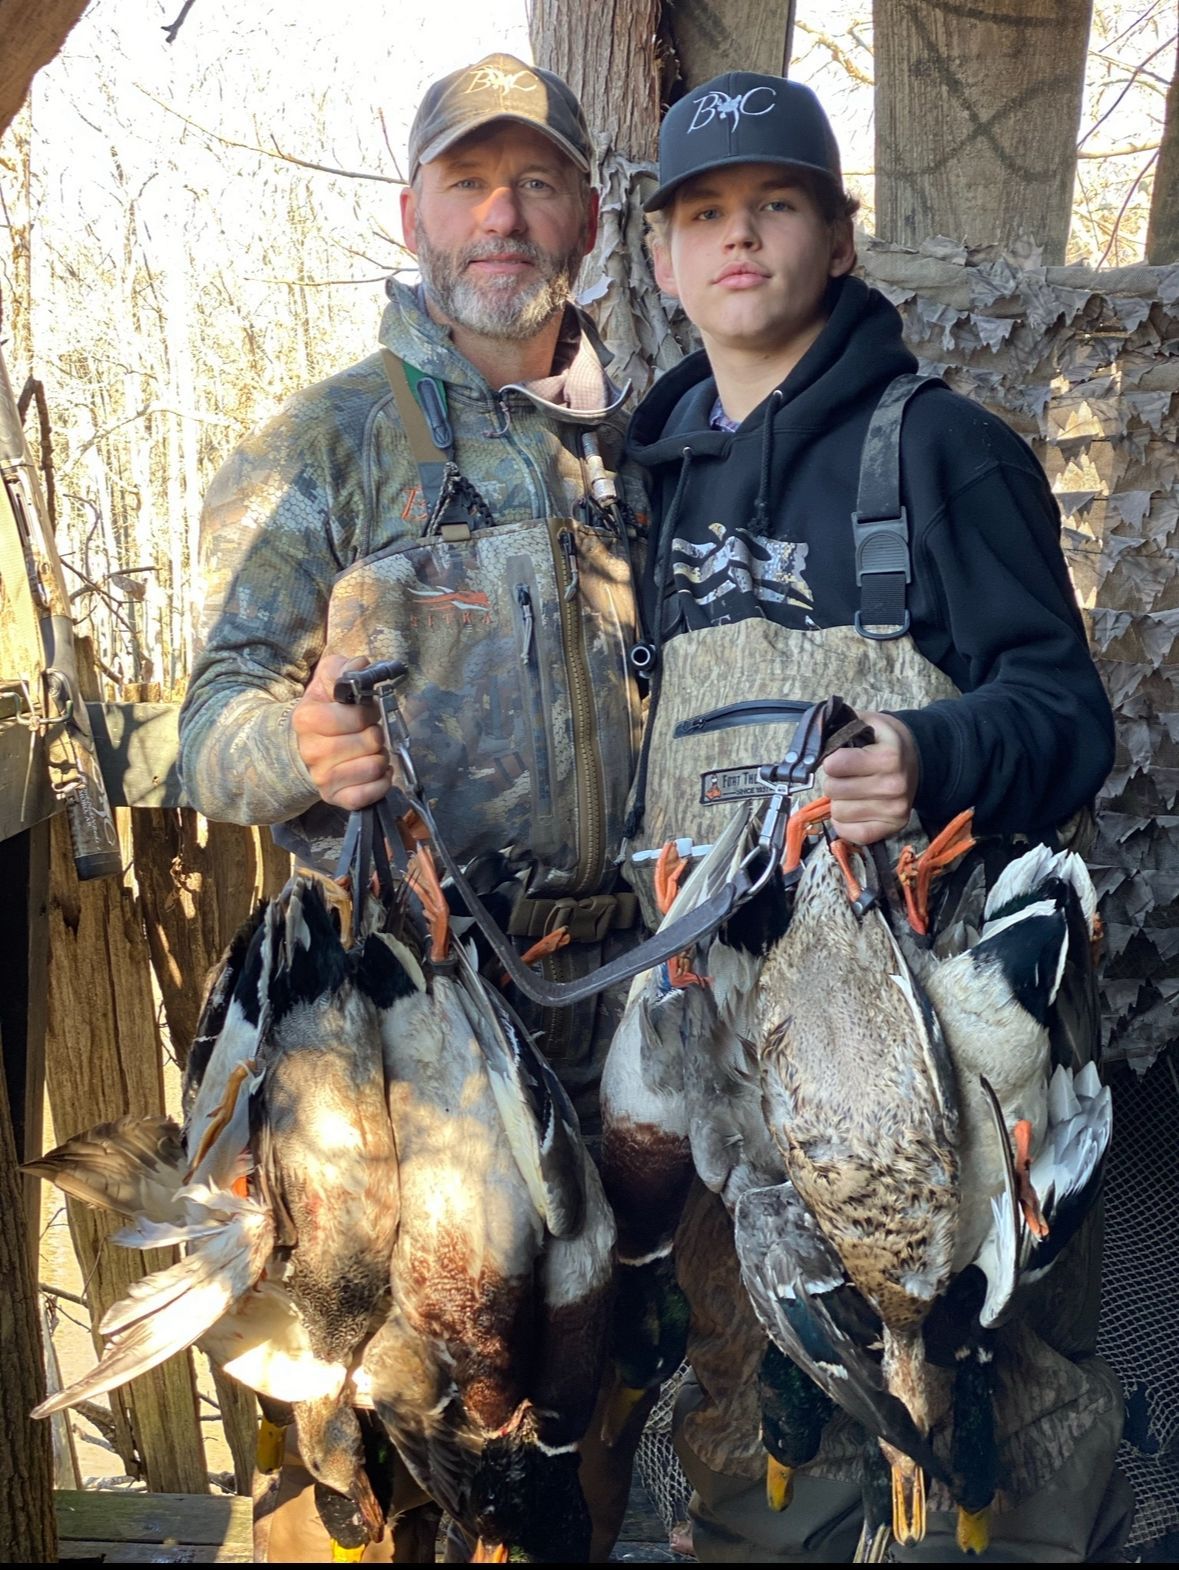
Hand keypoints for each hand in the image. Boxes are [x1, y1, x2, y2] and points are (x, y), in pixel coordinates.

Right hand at [291, 653, 396, 809]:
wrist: (303, 746)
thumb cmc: (322, 711)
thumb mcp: (328, 681)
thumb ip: (344, 668)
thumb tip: (362, 665)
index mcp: (307, 719)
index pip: (356, 717)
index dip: (368, 712)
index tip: (364, 711)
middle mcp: (312, 752)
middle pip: (370, 742)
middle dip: (376, 734)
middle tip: (367, 732)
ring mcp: (322, 778)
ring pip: (375, 767)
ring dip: (380, 757)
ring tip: (370, 751)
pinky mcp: (335, 798)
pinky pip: (370, 794)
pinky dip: (381, 782)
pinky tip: (375, 771)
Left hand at [820, 711, 918, 844]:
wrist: (921, 761)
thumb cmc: (888, 743)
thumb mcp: (870, 722)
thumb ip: (843, 723)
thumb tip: (815, 732)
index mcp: (888, 757)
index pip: (835, 765)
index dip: (831, 761)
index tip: (838, 759)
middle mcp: (894, 785)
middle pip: (833, 790)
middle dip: (834, 781)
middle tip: (846, 776)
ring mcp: (894, 810)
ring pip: (838, 813)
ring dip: (840, 802)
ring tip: (853, 792)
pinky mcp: (892, 828)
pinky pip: (850, 834)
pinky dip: (845, 823)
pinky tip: (854, 809)